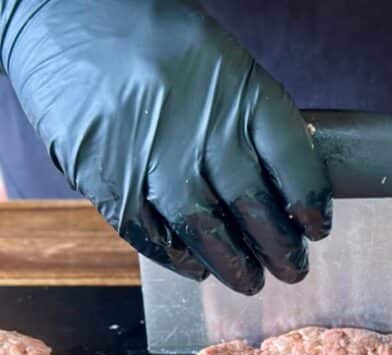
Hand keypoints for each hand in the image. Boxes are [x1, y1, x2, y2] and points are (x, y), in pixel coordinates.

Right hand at [0, 0, 331, 292]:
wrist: (62, 13)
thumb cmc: (153, 41)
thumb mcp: (219, 63)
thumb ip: (250, 121)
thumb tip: (285, 191)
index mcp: (241, 91)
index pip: (295, 163)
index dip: (311, 205)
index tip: (316, 229)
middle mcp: (202, 128)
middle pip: (256, 209)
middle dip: (280, 250)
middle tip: (291, 270)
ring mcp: (154, 159)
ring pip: (208, 234)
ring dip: (235, 265)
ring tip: (250, 280)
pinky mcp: (111, 182)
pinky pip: (154, 238)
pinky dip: (179, 259)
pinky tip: (196, 265)